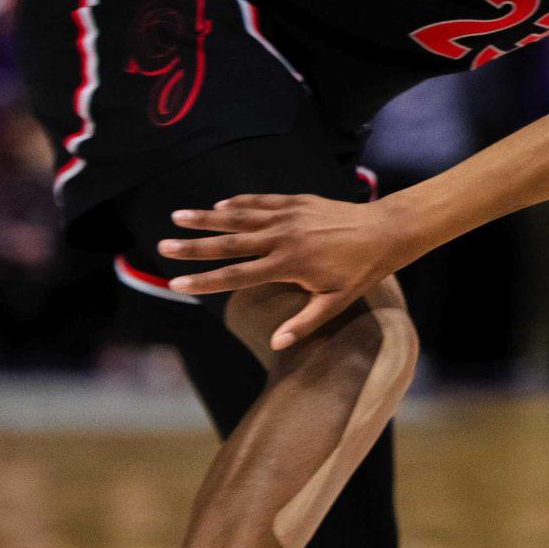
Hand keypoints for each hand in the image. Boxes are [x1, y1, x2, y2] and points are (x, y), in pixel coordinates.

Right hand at [159, 193, 418, 349]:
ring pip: (240, 216)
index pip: (237, 275)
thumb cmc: (363, 271)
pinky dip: (239, 203)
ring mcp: (289, 216)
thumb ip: (305, 322)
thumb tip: (277, 345)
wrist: (386, 230)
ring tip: (177, 216)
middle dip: (194, 246)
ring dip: (208, 217)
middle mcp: (283, 237)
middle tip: (162, 246)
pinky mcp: (298, 201)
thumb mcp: (337, 301)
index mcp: (289, 264)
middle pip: (230, 242)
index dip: (205, 281)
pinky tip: (220, 206)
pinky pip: (262, 201)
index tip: (176, 284)